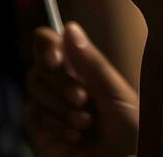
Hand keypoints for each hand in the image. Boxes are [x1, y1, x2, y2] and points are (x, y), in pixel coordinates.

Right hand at [26, 22, 138, 156]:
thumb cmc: (128, 129)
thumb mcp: (116, 93)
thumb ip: (92, 63)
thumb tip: (69, 28)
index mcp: (79, 68)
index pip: (49, 42)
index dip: (47, 45)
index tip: (56, 58)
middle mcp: (59, 83)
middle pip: (39, 64)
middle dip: (61, 82)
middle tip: (82, 99)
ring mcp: (48, 105)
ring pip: (34, 87)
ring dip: (60, 105)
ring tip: (84, 122)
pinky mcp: (39, 129)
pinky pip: (34, 114)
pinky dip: (55, 124)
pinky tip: (74, 135)